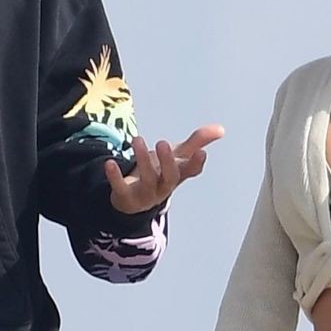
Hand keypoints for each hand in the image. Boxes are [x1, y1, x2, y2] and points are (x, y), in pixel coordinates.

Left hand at [105, 125, 224, 214]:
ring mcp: (145, 194)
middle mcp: (163, 186)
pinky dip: (115, 176)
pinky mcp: (126, 197)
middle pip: (169, 177)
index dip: (195, 164)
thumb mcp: (176, 157)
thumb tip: (221, 129)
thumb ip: (196, 142)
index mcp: (176, 175)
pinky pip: (121, 187)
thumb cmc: (159, 174)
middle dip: (167, 162)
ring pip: (147, 179)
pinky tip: (110, 163)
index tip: (201, 153)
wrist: (133, 200)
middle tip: (163, 143)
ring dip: (142, 160)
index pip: (190, 172)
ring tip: (137, 139)